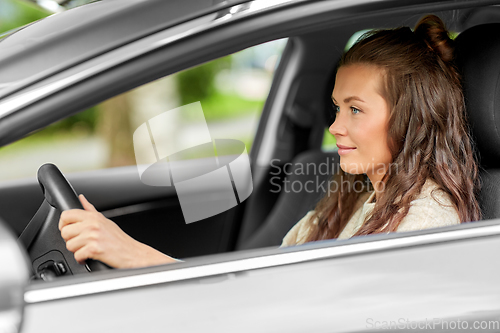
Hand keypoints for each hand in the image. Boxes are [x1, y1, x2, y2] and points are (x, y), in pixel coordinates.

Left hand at [59, 194, 178, 268]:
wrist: (133, 253)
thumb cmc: (119, 239)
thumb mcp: (105, 220)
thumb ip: (90, 210)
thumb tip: (81, 198)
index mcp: (94, 217)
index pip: (67, 215)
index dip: (64, 224)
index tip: (70, 230)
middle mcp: (93, 224)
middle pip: (65, 232)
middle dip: (71, 240)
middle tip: (81, 242)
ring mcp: (94, 236)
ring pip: (69, 245)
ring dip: (77, 251)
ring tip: (87, 250)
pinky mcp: (95, 249)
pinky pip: (77, 255)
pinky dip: (82, 259)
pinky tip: (89, 257)